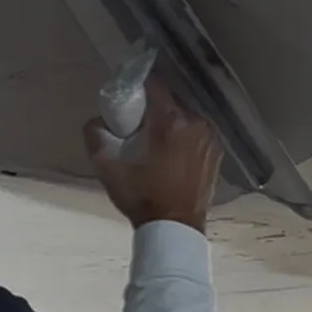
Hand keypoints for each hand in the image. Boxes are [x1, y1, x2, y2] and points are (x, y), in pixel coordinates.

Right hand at [82, 77, 222, 231]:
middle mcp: (195, 122)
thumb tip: (97, 121)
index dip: (138, 87)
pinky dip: (183, 137)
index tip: (127, 99)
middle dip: (152, 111)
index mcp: (170, 121)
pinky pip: (195, 133)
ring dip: (169, 124)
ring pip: (184, 117)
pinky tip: (172, 156)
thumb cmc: (141, 197)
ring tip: (155, 145)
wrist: (175, 227)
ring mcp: (210, 136)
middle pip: (169, 102)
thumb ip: (95, 136)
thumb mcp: (107, 168)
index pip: (154, 84)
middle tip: (136, 129)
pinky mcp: (216, 151)